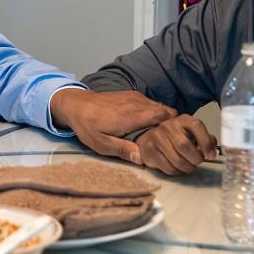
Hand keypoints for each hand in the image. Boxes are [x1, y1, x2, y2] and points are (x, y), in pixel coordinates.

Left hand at [50, 88, 175, 164]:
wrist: (76, 104)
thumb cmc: (87, 126)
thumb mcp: (100, 143)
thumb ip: (121, 149)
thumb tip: (141, 158)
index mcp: (131, 116)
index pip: (162, 117)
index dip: (173, 127)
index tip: (177, 138)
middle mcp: (136, 104)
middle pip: (165, 111)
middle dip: (172, 124)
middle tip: (174, 139)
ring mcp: (134, 97)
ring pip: (158, 106)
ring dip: (164, 118)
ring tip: (164, 134)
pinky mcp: (130, 95)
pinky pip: (149, 102)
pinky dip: (155, 111)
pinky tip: (151, 124)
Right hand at [136, 114, 216, 174]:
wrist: (151, 138)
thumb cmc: (176, 137)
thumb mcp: (192, 134)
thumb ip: (205, 140)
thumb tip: (212, 152)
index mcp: (183, 120)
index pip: (196, 125)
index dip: (206, 142)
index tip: (211, 155)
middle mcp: (168, 126)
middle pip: (184, 146)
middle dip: (195, 159)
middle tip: (197, 162)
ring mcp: (156, 137)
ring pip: (177, 160)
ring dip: (187, 168)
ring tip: (188, 165)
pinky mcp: (149, 151)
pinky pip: (169, 168)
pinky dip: (177, 171)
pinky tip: (177, 166)